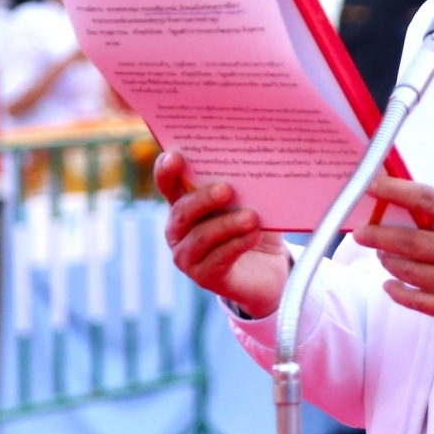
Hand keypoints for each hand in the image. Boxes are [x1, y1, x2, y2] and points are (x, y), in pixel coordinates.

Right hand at [157, 151, 290, 318]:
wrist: (268, 271)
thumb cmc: (253, 227)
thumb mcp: (249, 203)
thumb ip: (243, 187)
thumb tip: (252, 164)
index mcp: (184, 204)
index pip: (168, 184)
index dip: (166, 171)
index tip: (175, 156)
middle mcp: (178, 230)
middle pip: (182, 211)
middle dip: (203, 198)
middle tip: (226, 189)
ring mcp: (187, 256)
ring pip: (200, 237)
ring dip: (226, 225)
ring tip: (251, 217)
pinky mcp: (205, 277)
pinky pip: (219, 258)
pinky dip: (237, 244)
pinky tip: (254, 235)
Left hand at [353, 175, 433, 329]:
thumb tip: (421, 213)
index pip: (427, 200)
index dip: (394, 191)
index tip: (373, 185)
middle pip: (408, 241)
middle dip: (377, 234)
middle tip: (361, 231)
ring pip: (408, 272)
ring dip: (388, 260)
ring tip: (382, 253)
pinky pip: (419, 302)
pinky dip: (399, 292)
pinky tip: (390, 284)